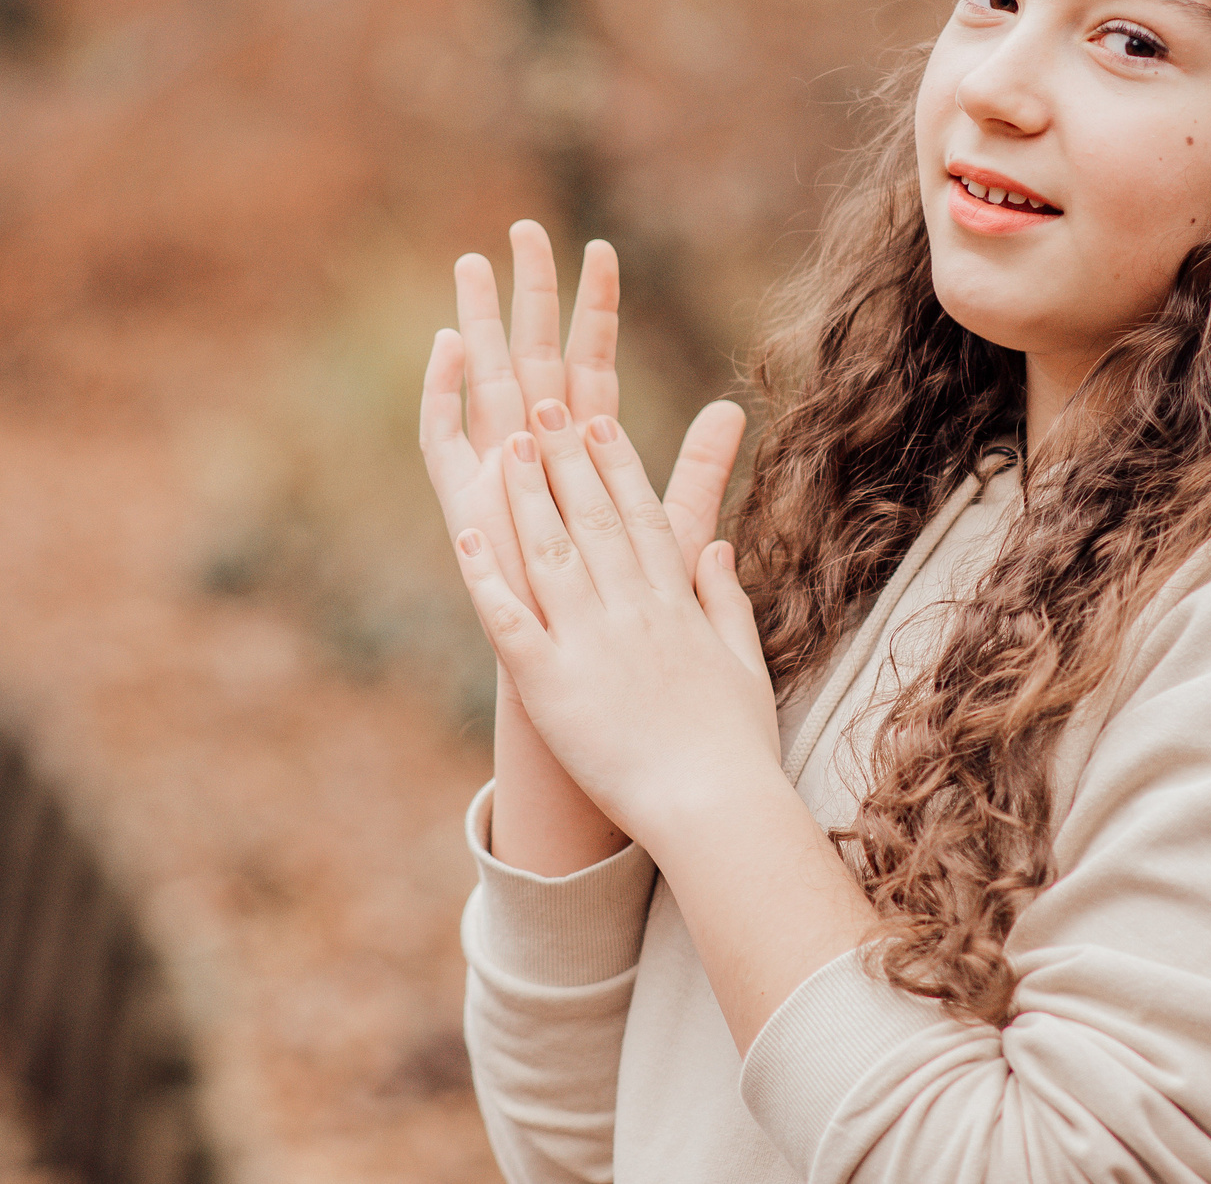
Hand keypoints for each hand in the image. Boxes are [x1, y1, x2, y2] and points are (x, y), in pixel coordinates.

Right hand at [420, 221, 744, 700]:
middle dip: (529, 294)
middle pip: (533, 354)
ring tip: (472, 263)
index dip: (596, 308)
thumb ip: (696, 469)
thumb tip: (731, 408)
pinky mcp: (467, 507)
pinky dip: (444, 394)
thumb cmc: (630, 614)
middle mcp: (538, 454)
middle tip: (526, 229)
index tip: (601, 247)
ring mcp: (498, 475)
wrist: (588, 679)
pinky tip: (446, 345)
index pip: (592, 360)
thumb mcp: (670, 530)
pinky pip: (445, 441)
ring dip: (476, 323)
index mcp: (588, 451)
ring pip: (485, 381)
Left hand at [452, 396, 773, 844]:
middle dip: (564, 456)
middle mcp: (632, 612)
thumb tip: (716, 544)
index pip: (642, 518)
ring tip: (503, 442)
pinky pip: (511, 622)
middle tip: (539, 401)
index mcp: (676, 606)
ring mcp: (590, 645)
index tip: (597, 420)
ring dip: (525, 494)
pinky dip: (487, 575)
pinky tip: (467, 535)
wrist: (717, 809)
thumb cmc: (738, 748)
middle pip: (593, 518)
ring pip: (551, 553)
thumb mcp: (743, 663)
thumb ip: (724, 599)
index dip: (616, 465)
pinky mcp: (552, 687)